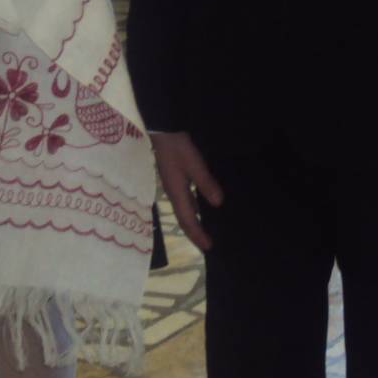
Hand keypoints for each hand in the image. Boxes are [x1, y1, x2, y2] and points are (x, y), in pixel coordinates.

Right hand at [150, 131, 222, 251]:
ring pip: (184, 209)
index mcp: (177, 193)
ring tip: (205, 230)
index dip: (197, 234)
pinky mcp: (174, 178)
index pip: (187, 220)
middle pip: (184, 218)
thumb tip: (218, 204)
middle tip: (207, 244)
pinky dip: (193, 208)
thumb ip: (205, 182)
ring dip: (193, 221)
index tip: (208, 247)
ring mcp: (173, 186)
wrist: (159, 130)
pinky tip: (201, 205)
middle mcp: (174, 193)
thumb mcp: (193, 163)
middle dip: (194, 233)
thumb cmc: (176, 146)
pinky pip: (185, 200)